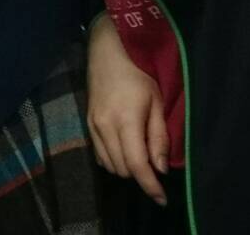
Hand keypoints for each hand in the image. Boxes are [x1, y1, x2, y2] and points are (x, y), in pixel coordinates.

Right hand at [86, 15, 169, 204]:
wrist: (109, 51)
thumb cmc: (140, 73)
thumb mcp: (157, 103)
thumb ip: (158, 137)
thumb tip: (160, 168)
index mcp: (125, 121)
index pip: (137, 165)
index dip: (150, 186)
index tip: (162, 199)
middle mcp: (104, 127)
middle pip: (122, 169)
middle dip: (140, 177)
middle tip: (156, 172)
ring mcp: (93, 125)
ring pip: (109, 164)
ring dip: (127, 169)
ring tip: (142, 160)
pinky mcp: (87, 123)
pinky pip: (100, 154)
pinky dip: (114, 160)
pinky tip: (125, 151)